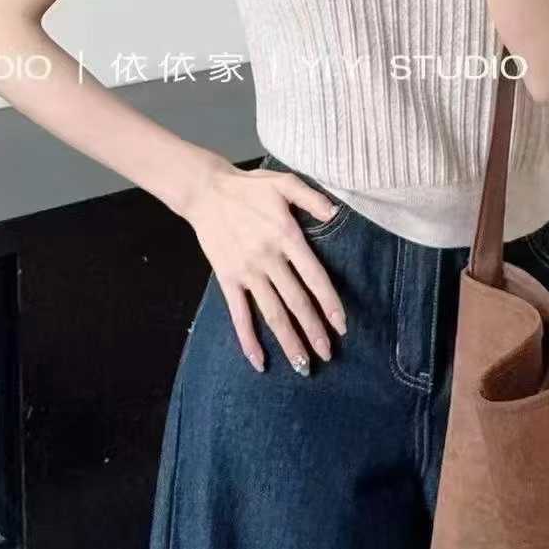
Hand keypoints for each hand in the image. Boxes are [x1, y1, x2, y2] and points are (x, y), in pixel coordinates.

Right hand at [183, 157, 346, 375]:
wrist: (206, 191)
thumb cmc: (250, 187)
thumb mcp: (285, 183)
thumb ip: (312, 198)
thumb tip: (336, 213)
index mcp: (286, 236)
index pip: (314, 276)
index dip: (329, 302)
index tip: (341, 325)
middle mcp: (269, 259)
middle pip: (296, 302)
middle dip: (313, 331)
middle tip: (328, 355)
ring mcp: (247, 272)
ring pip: (272, 313)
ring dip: (288, 341)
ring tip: (303, 366)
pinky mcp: (228, 279)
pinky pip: (239, 314)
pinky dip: (248, 340)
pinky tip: (259, 361)